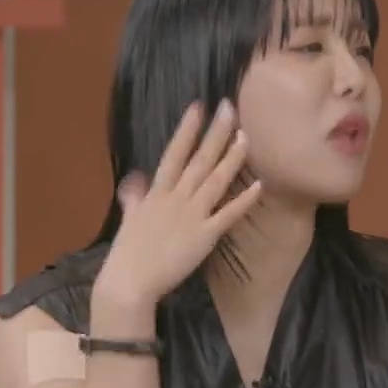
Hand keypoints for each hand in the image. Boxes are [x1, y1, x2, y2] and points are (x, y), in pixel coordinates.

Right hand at [96, 101, 262, 304]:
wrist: (130, 281)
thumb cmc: (128, 252)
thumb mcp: (130, 218)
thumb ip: (135, 197)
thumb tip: (136, 178)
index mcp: (157, 192)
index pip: (174, 153)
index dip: (187, 129)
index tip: (199, 106)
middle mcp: (176, 198)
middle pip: (199, 160)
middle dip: (216, 133)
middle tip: (230, 108)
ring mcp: (192, 215)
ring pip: (215, 180)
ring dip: (232, 157)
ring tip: (246, 136)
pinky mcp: (205, 235)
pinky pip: (228, 214)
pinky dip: (244, 200)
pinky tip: (259, 185)